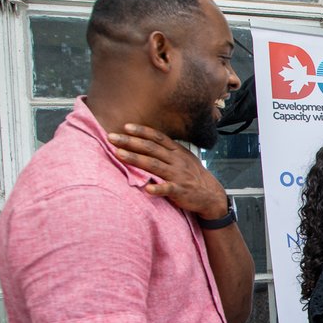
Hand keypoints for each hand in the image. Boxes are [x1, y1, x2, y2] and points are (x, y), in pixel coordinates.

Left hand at [107, 123, 227, 218]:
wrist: (211, 195)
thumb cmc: (193, 176)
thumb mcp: (184, 158)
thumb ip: (168, 150)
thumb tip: (147, 140)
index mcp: (177, 152)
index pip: (157, 138)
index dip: (142, 131)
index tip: (125, 127)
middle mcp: (177, 161)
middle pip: (151, 149)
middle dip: (130, 142)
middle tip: (112, 137)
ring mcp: (178, 175)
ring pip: (154, 165)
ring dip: (136, 159)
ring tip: (119, 154)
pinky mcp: (180, 191)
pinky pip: (168, 189)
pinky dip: (157, 189)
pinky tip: (147, 189)